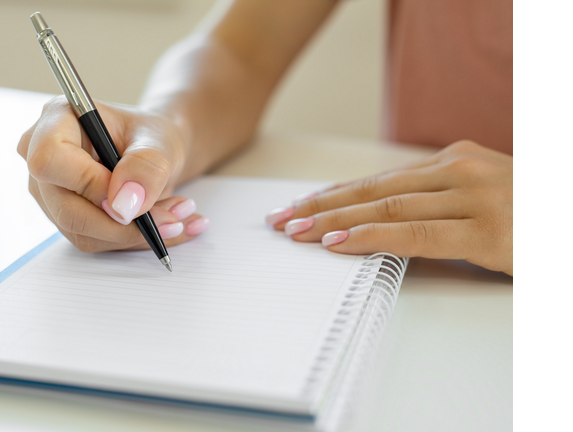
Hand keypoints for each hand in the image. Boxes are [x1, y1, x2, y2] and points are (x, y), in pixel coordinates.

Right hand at [18, 96, 209, 252]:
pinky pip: (93, 240)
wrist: (154, 152)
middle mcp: (41, 157)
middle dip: (124, 224)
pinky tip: (161, 224)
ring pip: (82, 232)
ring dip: (134, 233)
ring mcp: (48, 191)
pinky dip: (132, 238)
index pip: (50, 160)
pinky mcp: (62, 216)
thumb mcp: (160, 141)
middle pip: (66, 208)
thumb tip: (123, 206)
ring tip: (176, 217)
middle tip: (173, 219)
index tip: (132, 197)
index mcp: (57, 119)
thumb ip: (146, 166)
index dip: (89, 185)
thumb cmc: (150, 136)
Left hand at [265, 141, 512, 274]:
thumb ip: (435, 203)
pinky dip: (371, 235)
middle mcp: (458, 170)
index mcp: (454, 161)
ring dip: (333, 220)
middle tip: (281, 220)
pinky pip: (415, 232)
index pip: (378, 179)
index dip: (334, 195)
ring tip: (296, 232)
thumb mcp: (480, 198)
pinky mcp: (488, 228)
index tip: (299, 206)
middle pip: (372, 189)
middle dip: (321, 206)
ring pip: (385, 206)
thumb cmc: (533, 214)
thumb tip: (380, 219)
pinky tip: (339, 242)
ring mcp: (474, 196)